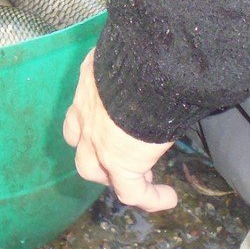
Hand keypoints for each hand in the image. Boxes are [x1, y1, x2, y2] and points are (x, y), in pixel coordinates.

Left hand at [63, 49, 177, 211]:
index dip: (96, 119)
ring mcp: (98, 141)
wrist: (149, 67)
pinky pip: (132, 192)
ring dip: (112, 175)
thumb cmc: (147, 49)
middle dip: (98, 151)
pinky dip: (150, 198)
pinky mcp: (120, 163)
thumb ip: (143, 58)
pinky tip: (168, 199)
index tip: (118, 123)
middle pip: (80, 141)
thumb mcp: (137, 50)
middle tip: (124, 154)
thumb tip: (165, 51)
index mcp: (90, 81)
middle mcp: (87, 111)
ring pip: (93, 170)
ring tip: (141, 178)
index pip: (85, 105)